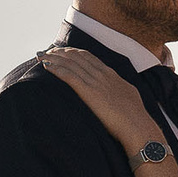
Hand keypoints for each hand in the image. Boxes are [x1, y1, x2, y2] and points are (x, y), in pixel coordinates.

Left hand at [39, 48, 157, 150]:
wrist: (137, 125)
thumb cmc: (135, 116)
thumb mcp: (128, 95)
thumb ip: (119, 89)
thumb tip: (117, 89)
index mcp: (111, 74)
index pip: (89, 57)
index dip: (74, 52)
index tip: (63, 52)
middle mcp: (102, 74)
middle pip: (77, 56)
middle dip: (60, 52)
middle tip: (47, 51)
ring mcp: (95, 82)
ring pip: (70, 63)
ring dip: (53, 58)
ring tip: (41, 55)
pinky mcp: (88, 92)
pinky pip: (69, 75)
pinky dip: (56, 69)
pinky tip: (46, 66)